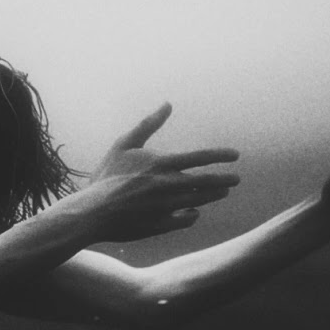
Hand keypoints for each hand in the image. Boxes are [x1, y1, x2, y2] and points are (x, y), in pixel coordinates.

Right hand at [78, 103, 239, 241]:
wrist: (93, 211)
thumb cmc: (107, 175)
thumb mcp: (125, 144)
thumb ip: (148, 124)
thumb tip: (167, 103)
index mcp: (163, 164)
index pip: (201, 157)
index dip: (221, 156)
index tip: (236, 156)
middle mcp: (170, 186)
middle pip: (207, 182)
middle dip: (225, 180)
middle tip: (235, 179)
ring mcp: (168, 207)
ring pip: (199, 201)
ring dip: (213, 196)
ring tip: (221, 192)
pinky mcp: (162, 225)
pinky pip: (185, 220)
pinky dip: (192, 215)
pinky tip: (194, 213)